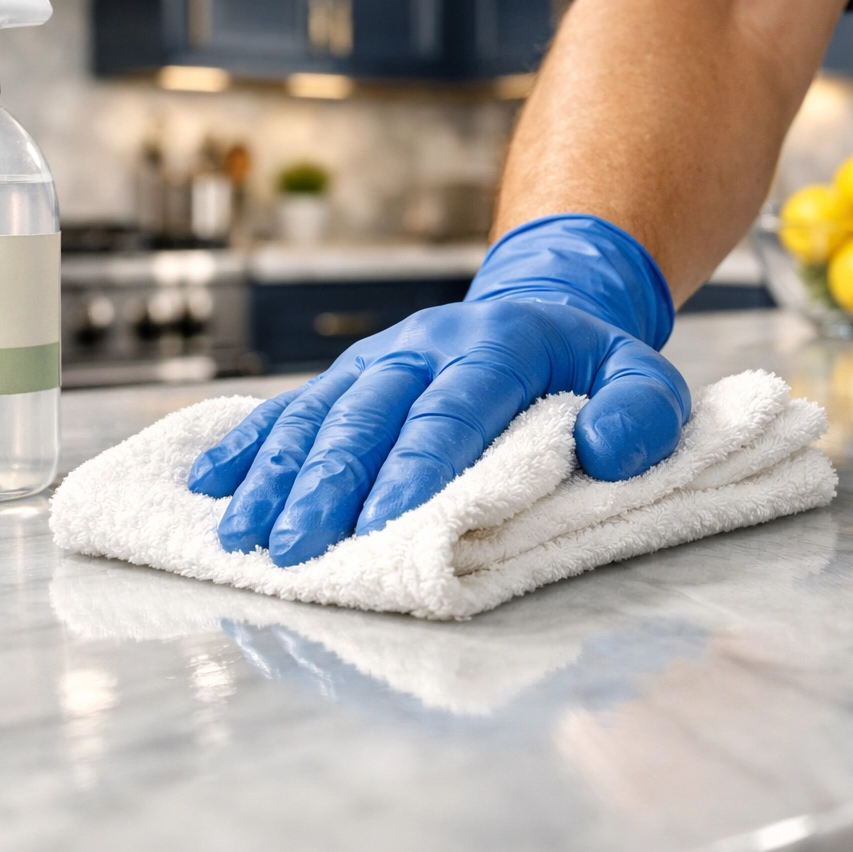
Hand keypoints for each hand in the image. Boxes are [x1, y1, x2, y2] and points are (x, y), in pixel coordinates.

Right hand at [189, 215, 689, 565]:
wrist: (543, 303)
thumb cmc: (590, 365)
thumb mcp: (643, 375)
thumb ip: (643, 412)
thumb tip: (605, 451)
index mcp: (501, 343)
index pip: (454, 408)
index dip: (417, 466)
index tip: (383, 525)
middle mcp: (428, 343)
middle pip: (370, 414)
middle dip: (329, 483)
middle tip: (298, 548)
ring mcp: (381, 356)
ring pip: (320, 413)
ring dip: (276, 475)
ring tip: (240, 534)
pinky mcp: (350, 373)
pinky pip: (293, 406)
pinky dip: (251, 444)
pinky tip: (209, 483)